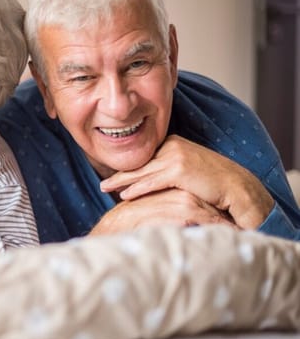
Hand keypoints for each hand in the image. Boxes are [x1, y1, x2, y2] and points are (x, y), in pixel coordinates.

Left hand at [99, 135, 273, 228]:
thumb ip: (168, 172)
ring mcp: (175, 156)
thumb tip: (150, 182)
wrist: (237, 187)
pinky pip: (151, 181)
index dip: (128, 169)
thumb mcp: (187, 172)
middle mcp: (172, 146)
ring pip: (141, 172)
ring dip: (121, 181)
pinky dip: (137, 189)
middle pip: (139, 163)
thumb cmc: (213, 183)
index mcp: (172, 143)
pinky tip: (124, 195)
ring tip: (105, 189)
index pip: (145, 157)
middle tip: (102, 184)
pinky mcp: (178, 170)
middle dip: (119, 174)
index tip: (113, 177)